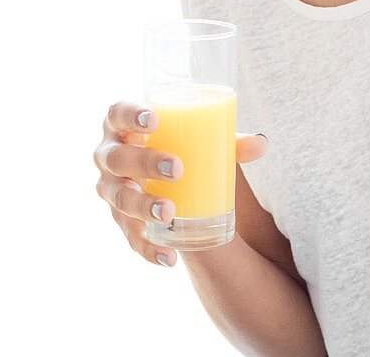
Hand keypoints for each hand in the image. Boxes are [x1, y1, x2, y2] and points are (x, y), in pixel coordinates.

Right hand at [93, 99, 268, 266]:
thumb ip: (229, 143)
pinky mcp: (121, 220)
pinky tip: (170, 257)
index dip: (129, 114)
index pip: (116, 113)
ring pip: (119, 198)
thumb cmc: (181, 149)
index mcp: (122, 127)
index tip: (154, 120)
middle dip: (143, 162)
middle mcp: (109, 156)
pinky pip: (130, 237)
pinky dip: (149, 248)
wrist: (163, 181)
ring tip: (169, 213)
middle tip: (177, 169)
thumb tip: (260, 143)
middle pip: (116, 157)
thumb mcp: (201, 142)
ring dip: (142, 206)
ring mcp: (112, 190)